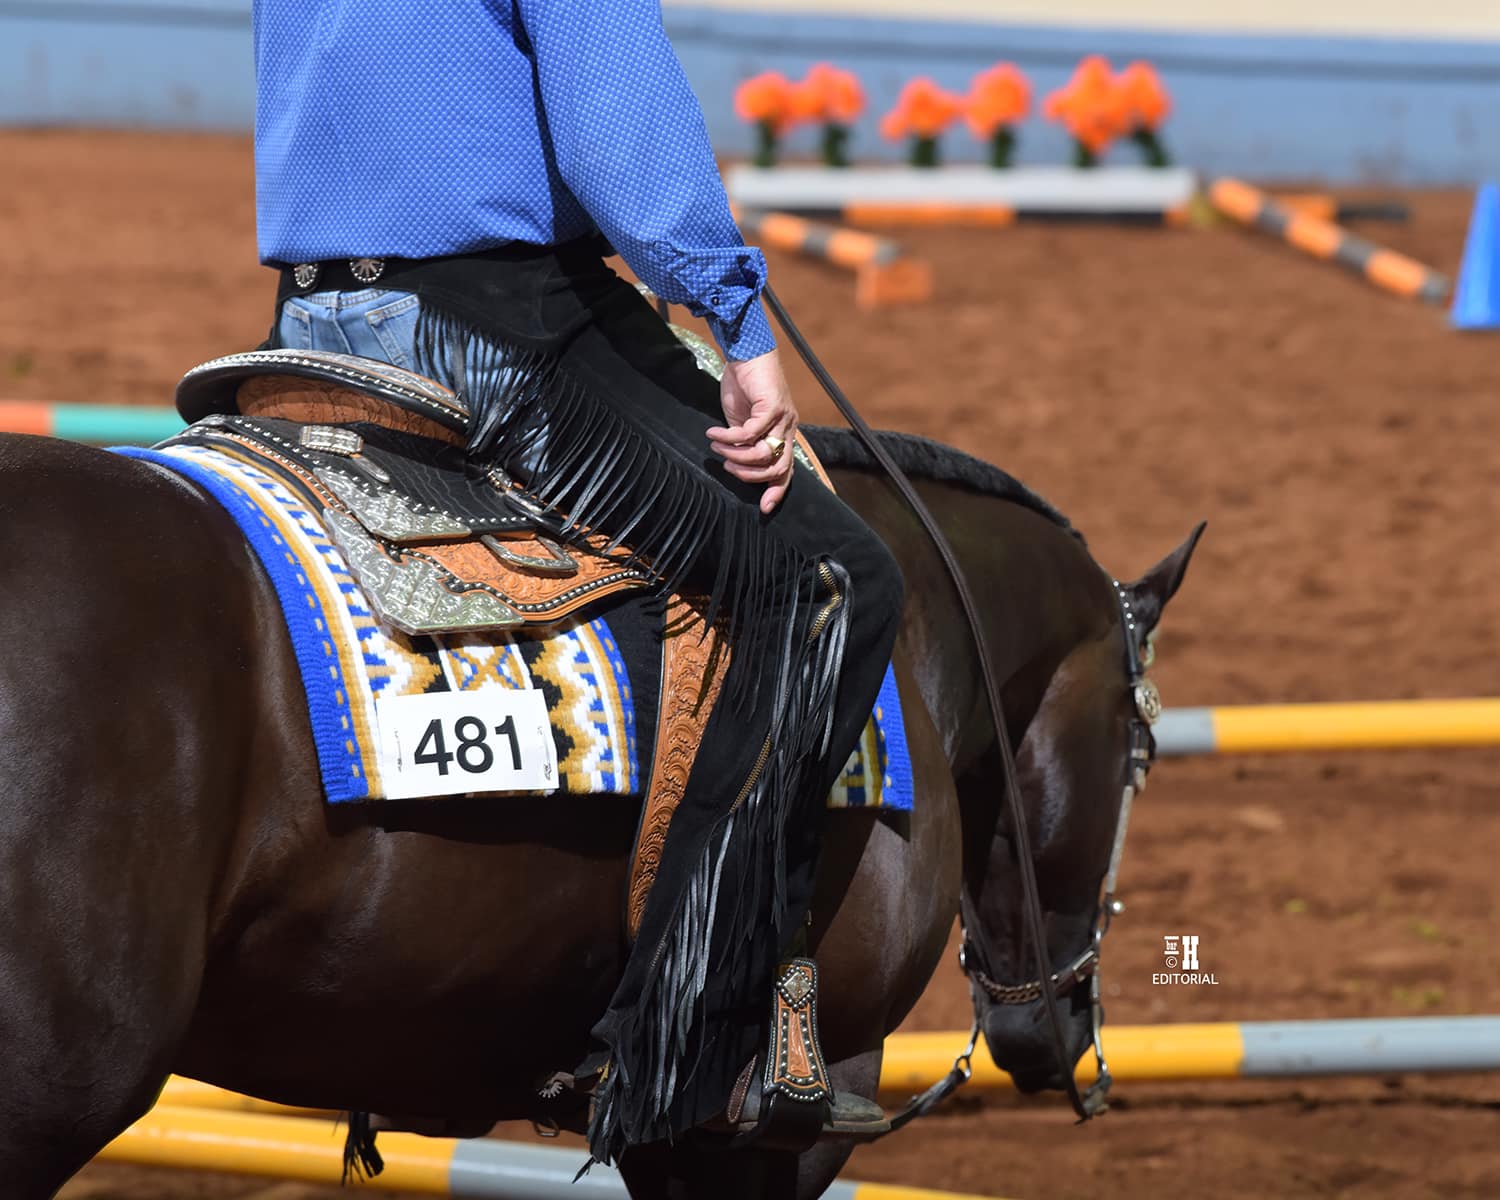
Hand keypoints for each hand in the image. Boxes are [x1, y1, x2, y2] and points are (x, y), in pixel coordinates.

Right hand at [706, 349, 797, 514]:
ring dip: (736, 455)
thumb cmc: (744, 386)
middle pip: (776, 468)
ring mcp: (783, 418)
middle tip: (727, 466)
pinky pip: (750, 433)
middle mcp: (788, 428)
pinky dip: (729, 437)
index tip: (764, 509)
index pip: (786, 471)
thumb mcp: (742, 421)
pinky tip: (714, 432)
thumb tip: (736, 463)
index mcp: (784, 434)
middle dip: (749, 475)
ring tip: (718, 448)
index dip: (776, 491)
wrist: (746, 354)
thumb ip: (744, 442)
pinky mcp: (772, 406)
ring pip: (763, 453)